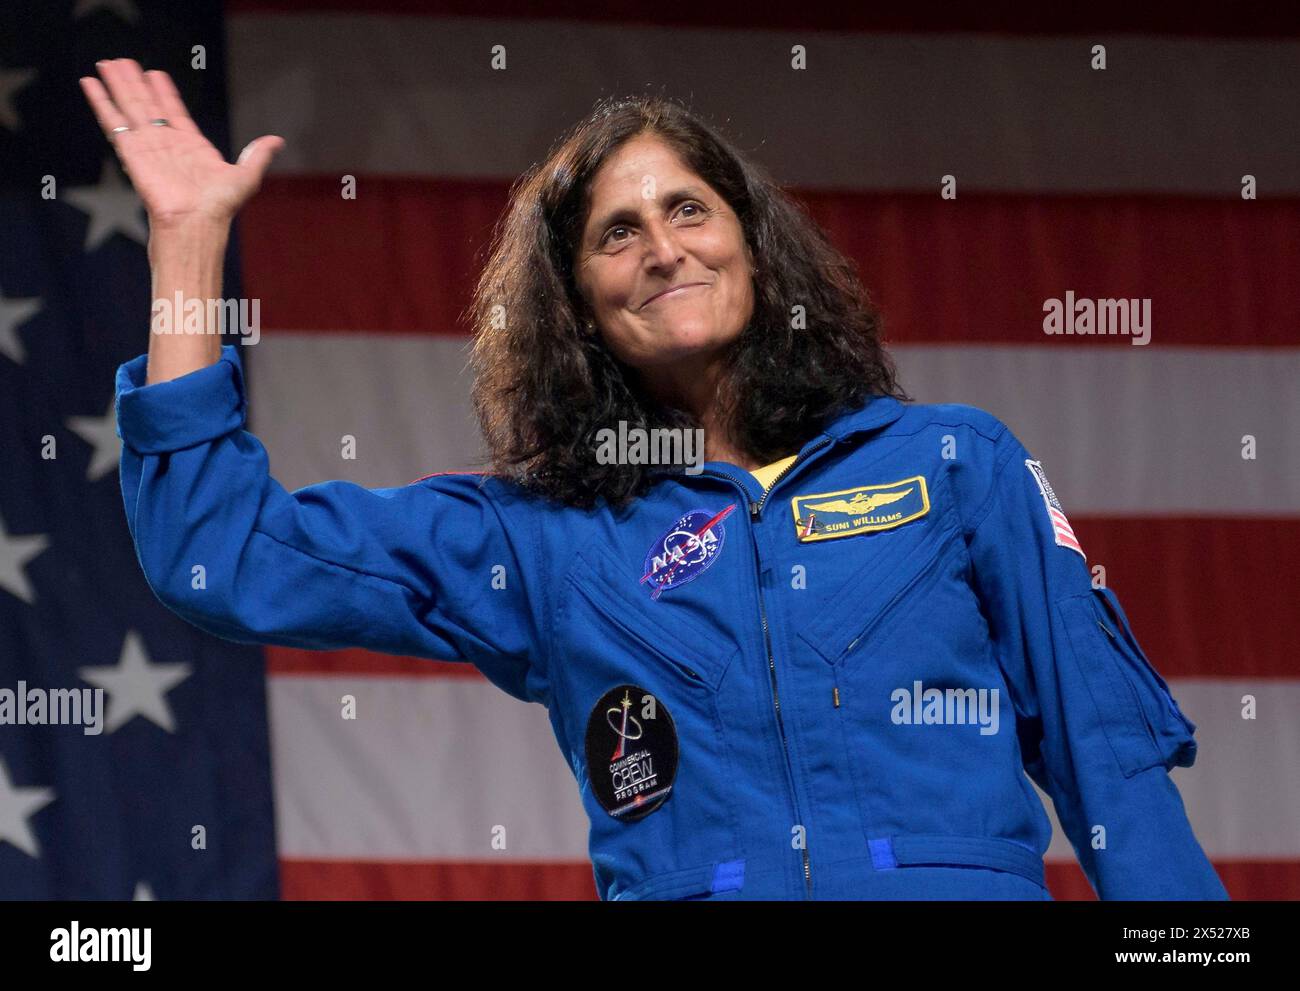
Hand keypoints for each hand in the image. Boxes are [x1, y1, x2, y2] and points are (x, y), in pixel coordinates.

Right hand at [79, 58, 283, 229]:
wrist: (195, 224)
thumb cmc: (220, 207)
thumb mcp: (246, 176)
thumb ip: (258, 155)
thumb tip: (277, 140)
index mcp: (191, 147)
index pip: (174, 112)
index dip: (165, 93)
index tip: (156, 74)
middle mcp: (167, 144)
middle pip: (147, 105)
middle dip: (136, 83)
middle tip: (123, 61)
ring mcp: (148, 147)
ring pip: (130, 107)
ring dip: (118, 85)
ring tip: (108, 64)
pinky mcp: (131, 152)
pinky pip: (113, 122)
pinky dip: (101, 102)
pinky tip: (91, 83)